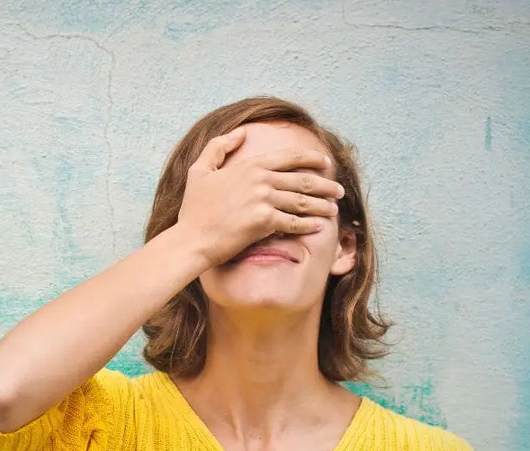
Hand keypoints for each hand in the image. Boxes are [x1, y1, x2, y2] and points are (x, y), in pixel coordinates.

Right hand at [175, 126, 345, 265]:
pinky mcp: (264, 222)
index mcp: (249, 165)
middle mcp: (260, 180)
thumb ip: (218, 147)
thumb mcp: (199, 170)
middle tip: (339, 190)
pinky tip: (319, 226)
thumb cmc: (194, 209)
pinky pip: (294, 223)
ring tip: (333, 208)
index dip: (311, 159)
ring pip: (302, 201)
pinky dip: (309, 225)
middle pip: (302, 180)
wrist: (191, 239)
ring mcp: (263, 200)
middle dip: (325, 184)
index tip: (326, 163)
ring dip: (321, 205)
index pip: (289, 157)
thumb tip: (241, 132)